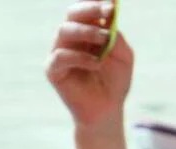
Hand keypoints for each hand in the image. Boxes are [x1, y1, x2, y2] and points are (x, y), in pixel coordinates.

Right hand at [46, 0, 133, 134]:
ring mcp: (59, 53)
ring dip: (87, 32)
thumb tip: (109, 15)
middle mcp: (71, 39)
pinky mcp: (53, 70)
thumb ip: (116, 36)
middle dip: (90, 9)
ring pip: (64, 30)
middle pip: (72, 14)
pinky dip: (80, 57)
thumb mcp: (123, 56)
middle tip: (107, 11)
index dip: (95, 3)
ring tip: (105, 40)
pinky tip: (96, 64)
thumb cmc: (115, 82)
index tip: (111, 2)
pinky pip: (61, 56)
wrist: (108, 110)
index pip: (86, 9)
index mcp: (87, 31)